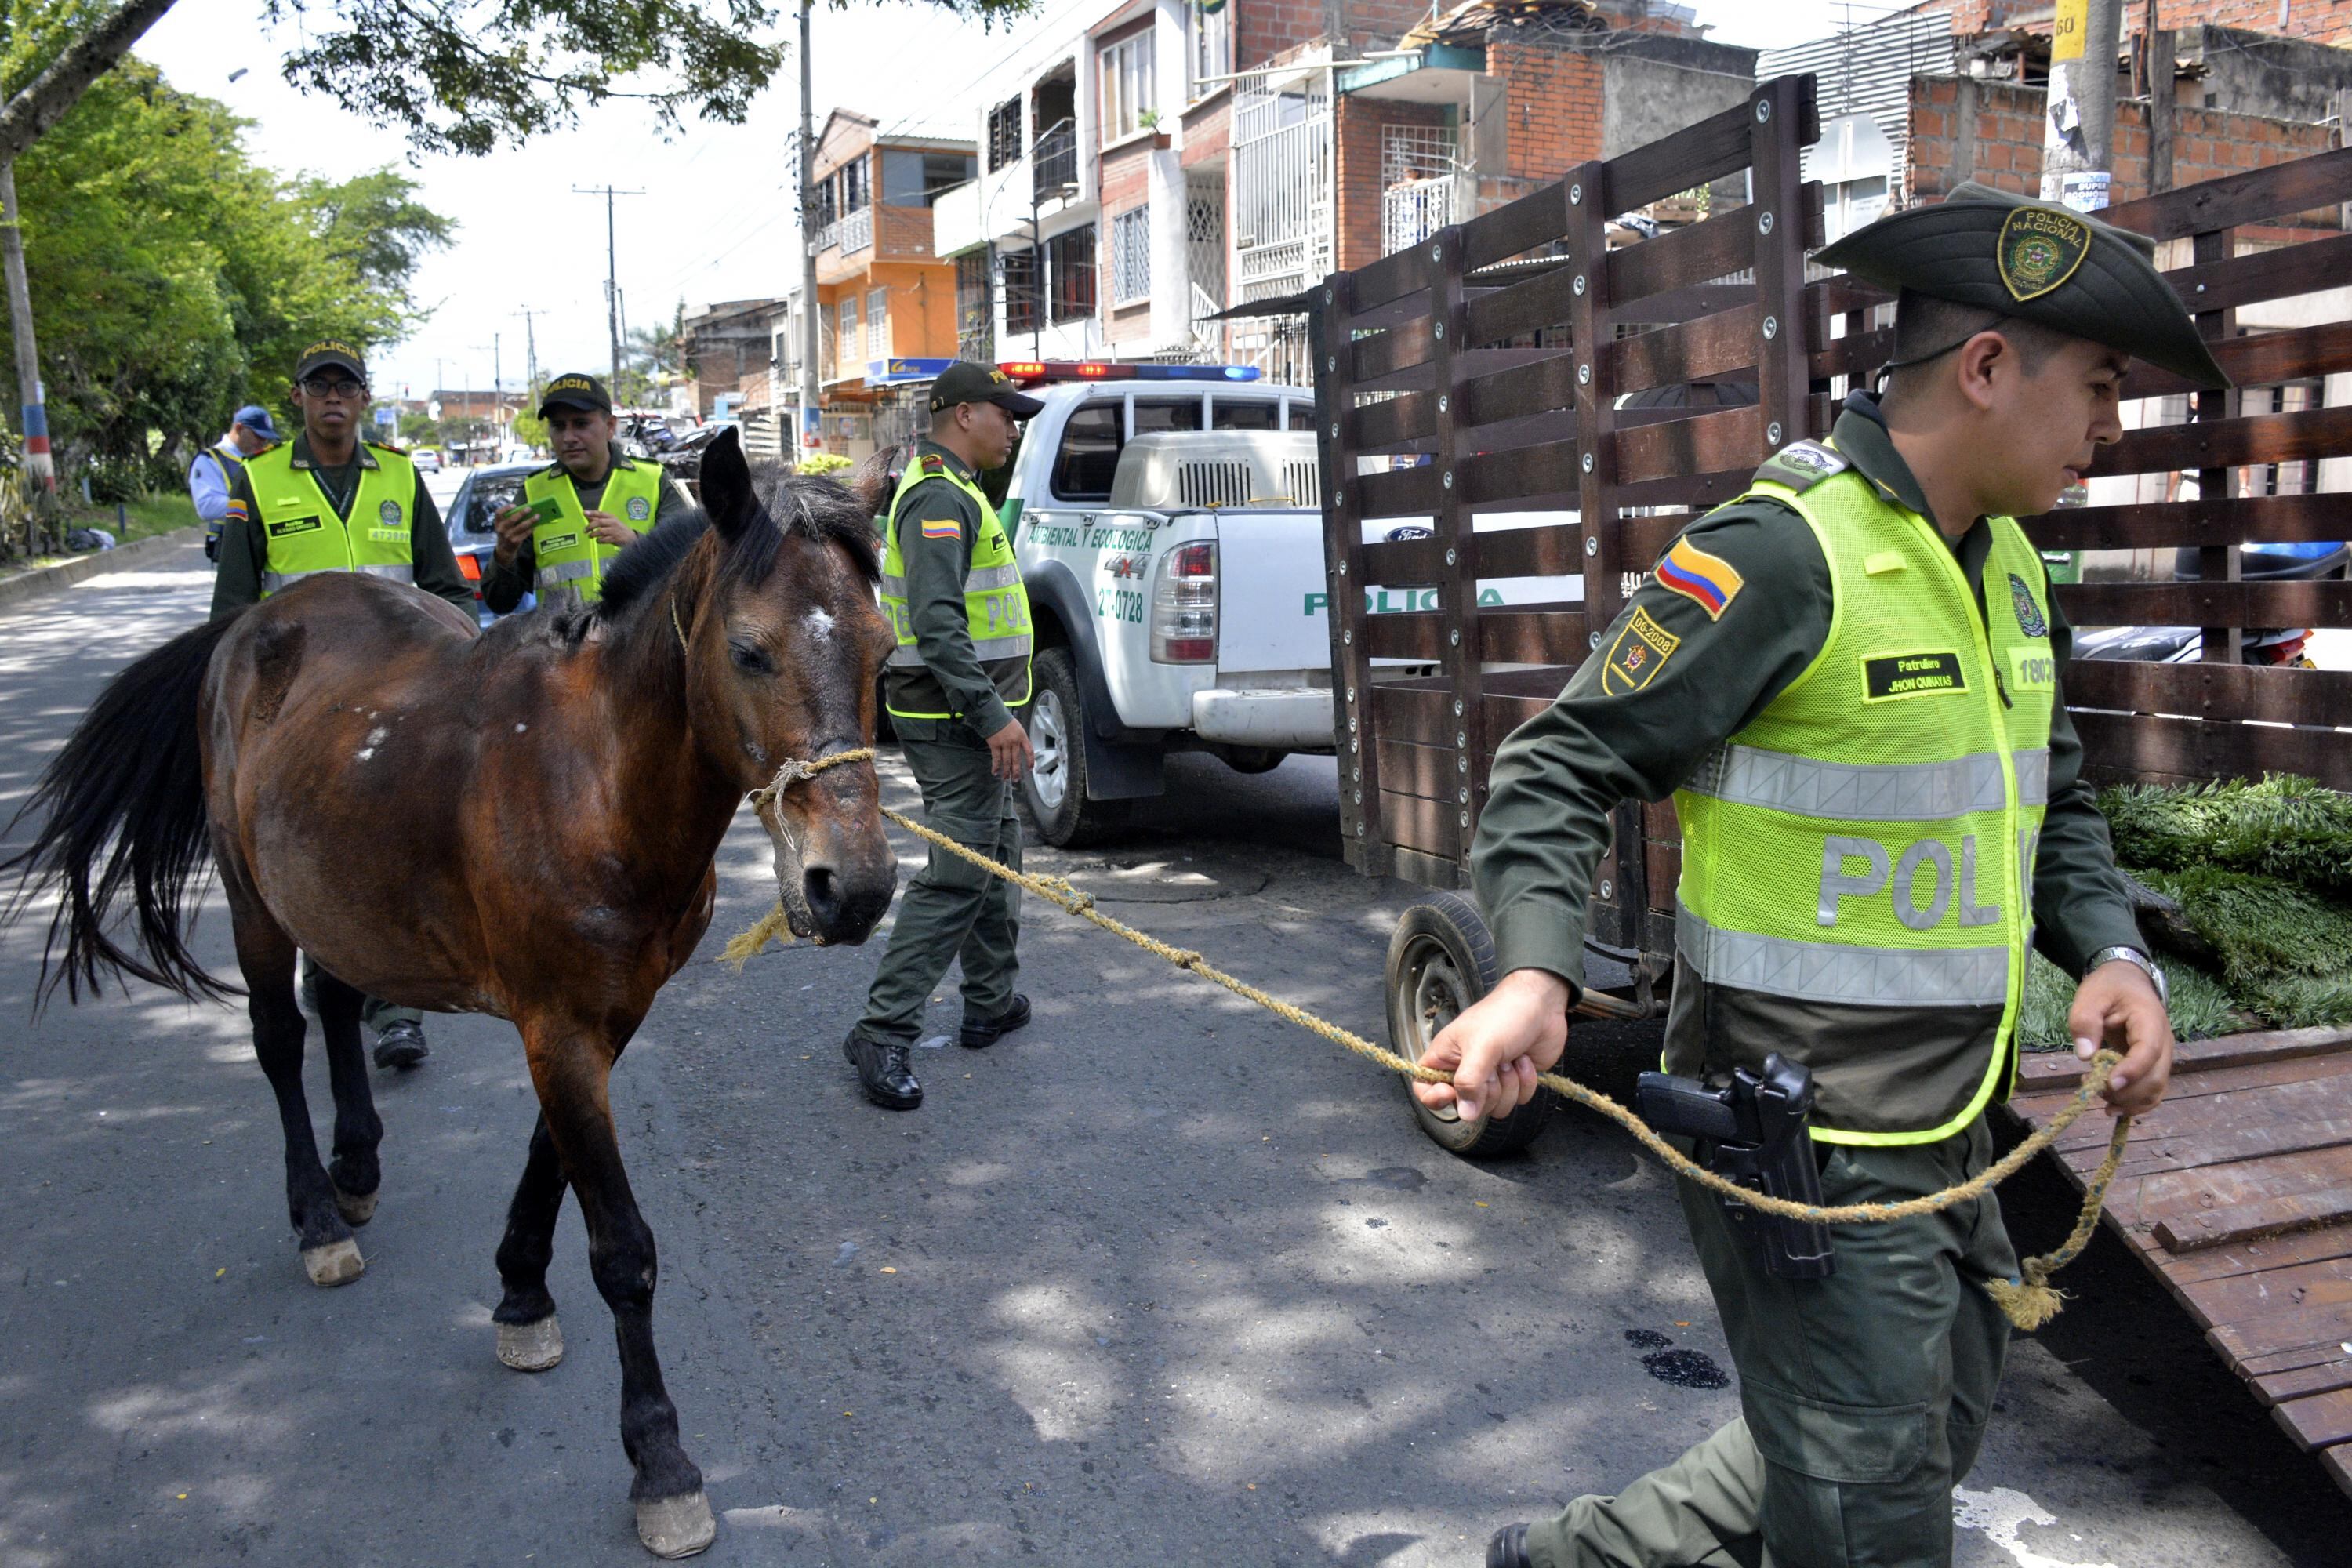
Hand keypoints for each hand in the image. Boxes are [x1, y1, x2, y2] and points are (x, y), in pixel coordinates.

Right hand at [491, 503, 534, 563]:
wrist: (504, 549)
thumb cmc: (506, 533)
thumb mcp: (503, 526)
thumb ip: (508, 519)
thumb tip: (524, 509)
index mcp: (498, 523)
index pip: (498, 513)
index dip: (506, 508)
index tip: (514, 505)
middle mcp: (502, 529)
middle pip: (512, 519)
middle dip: (521, 513)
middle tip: (529, 508)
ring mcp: (509, 536)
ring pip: (521, 526)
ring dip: (530, 520)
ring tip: (537, 516)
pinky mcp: (516, 541)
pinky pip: (525, 533)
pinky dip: (531, 528)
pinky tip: (536, 525)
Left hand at [584, 509, 633, 547]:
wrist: (631, 538)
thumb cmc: (618, 529)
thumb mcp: (610, 522)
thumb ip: (598, 519)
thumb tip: (586, 516)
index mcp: (611, 517)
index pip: (600, 513)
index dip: (591, 513)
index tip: (584, 512)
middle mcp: (613, 522)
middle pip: (599, 522)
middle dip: (590, 526)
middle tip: (585, 530)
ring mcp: (614, 531)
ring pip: (600, 531)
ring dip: (593, 534)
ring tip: (590, 536)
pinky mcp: (615, 538)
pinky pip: (604, 539)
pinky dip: (599, 540)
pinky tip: (598, 540)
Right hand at [984, 716, 1034, 780]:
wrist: (994, 715)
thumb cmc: (1005, 720)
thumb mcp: (1018, 728)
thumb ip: (1020, 739)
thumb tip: (1020, 750)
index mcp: (1022, 737)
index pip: (1029, 751)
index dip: (1030, 761)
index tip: (1030, 769)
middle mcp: (1014, 742)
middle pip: (1016, 760)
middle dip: (1016, 771)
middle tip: (1015, 779)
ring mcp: (1004, 744)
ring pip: (1006, 761)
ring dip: (1006, 771)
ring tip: (1005, 778)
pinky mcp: (995, 745)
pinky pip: (996, 758)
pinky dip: (995, 766)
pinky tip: (995, 772)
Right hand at [1411, 968, 1571, 1122]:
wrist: (1541, 1004)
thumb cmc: (1504, 1014)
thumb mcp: (1481, 1047)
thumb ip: (1469, 1082)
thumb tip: (1465, 1114)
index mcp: (1445, 1057)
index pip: (1424, 1088)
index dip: (1435, 1098)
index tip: (1452, 1092)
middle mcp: (1465, 1070)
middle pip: (1467, 1106)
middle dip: (1487, 1089)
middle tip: (1494, 1064)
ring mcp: (1490, 1078)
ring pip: (1495, 1107)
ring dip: (1509, 1085)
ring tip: (1510, 1058)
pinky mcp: (1513, 1081)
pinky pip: (1517, 1100)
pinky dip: (1525, 1082)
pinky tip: (1524, 1060)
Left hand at [2069, 959, 2173, 1116]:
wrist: (2126, 982)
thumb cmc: (2109, 987)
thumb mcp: (2090, 996)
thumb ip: (2085, 1022)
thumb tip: (2085, 1055)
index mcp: (2150, 1020)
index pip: (2149, 1051)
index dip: (2131, 1070)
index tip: (2109, 1083)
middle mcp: (2163, 1042)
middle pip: (2155, 1077)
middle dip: (2125, 1091)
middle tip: (2093, 1087)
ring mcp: (2161, 1057)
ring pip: (2155, 1090)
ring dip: (2128, 1101)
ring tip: (2098, 1096)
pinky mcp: (2152, 1066)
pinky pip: (2151, 1092)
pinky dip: (2135, 1105)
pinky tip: (2112, 1109)